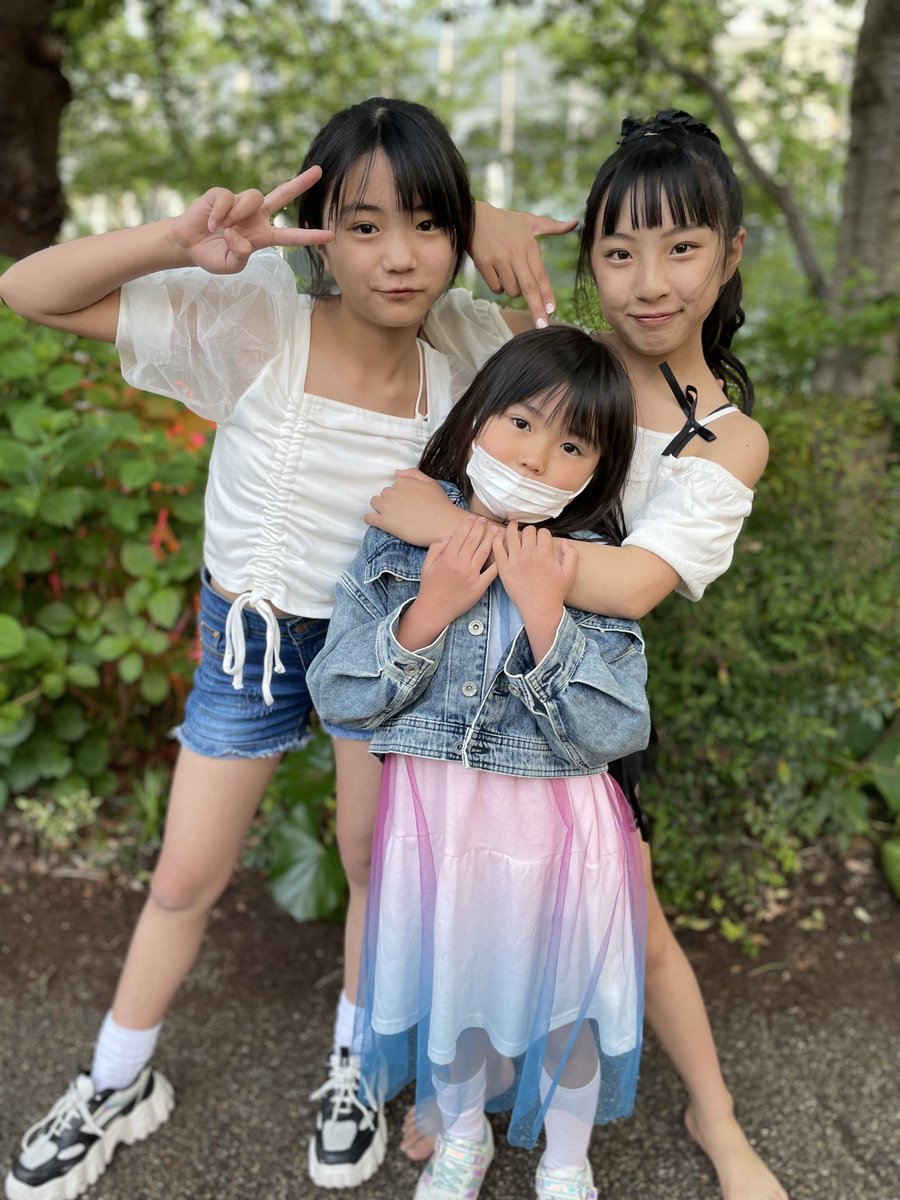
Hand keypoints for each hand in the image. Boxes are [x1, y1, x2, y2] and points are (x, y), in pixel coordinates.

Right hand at [169, 167, 333, 274]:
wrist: (188, 244)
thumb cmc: (213, 256)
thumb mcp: (230, 266)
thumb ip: (240, 256)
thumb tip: (242, 238)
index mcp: (263, 235)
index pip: (291, 236)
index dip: (310, 236)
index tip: (331, 235)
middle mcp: (256, 216)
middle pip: (282, 195)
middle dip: (300, 183)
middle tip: (319, 172)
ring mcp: (240, 204)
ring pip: (254, 196)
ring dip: (239, 214)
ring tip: (223, 229)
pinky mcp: (222, 195)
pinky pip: (228, 198)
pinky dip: (220, 213)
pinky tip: (211, 224)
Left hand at [366, 469, 461, 546]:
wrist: (444, 525)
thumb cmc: (440, 505)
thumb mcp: (431, 482)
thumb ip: (413, 474)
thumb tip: (397, 473)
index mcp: (403, 481)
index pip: (394, 484)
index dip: (401, 494)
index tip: (409, 502)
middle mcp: (392, 491)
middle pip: (384, 494)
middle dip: (391, 501)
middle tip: (404, 511)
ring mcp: (387, 507)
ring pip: (374, 503)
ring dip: (381, 508)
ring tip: (394, 517)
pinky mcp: (384, 522)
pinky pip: (368, 518)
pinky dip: (371, 519)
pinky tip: (380, 522)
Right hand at [397, 516, 497, 649]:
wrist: (435, 609)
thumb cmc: (430, 586)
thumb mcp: (427, 565)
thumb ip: (436, 548)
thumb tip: (449, 537)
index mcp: (448, 558)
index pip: (460, 535)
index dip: (468, 524)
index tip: (473, 517)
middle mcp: (460, 565)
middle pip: (474, 541)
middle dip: (480, 527)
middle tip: (485, 520)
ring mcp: (471, 576)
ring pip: (484, 553)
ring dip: (491, 539)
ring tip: (495, 530)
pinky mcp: (479, 587)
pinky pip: (491, 572)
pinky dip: (497, 562)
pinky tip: (502, 552)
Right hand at [470, 201, 577, 326]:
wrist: (474, 217)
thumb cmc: (505, 221)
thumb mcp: (530, 221)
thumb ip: (553, 226)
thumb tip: (575, 222)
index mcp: (529, 246)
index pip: (541, 275)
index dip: (547, 294)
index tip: (552, 310)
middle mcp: (515, 254)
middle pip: (528, 288)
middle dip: (536, 308)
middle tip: (542, 325)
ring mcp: (499, 260)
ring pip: (511, 290)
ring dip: (513, 290)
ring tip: (510, 274)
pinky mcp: (484, 264)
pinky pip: (496, 288)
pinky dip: (499, 287)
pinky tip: (497, 274)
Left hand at [493, 523, 576, 659]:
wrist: (540, 608)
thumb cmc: (555, 592)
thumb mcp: (570, 573)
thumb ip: (571, 554)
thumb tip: (564, 541)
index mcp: (545, 552)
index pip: (543, 532)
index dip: (543, 533)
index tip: (541, 538)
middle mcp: (529, 553)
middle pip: (528, 531)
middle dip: (530, 530)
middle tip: (528, 534)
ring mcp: (515, 560)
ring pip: (512, 535)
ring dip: (513, 527)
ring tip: (512, 524)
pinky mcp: (504, 568)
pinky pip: (497, 548)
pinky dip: (497, 539)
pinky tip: (498, 536)